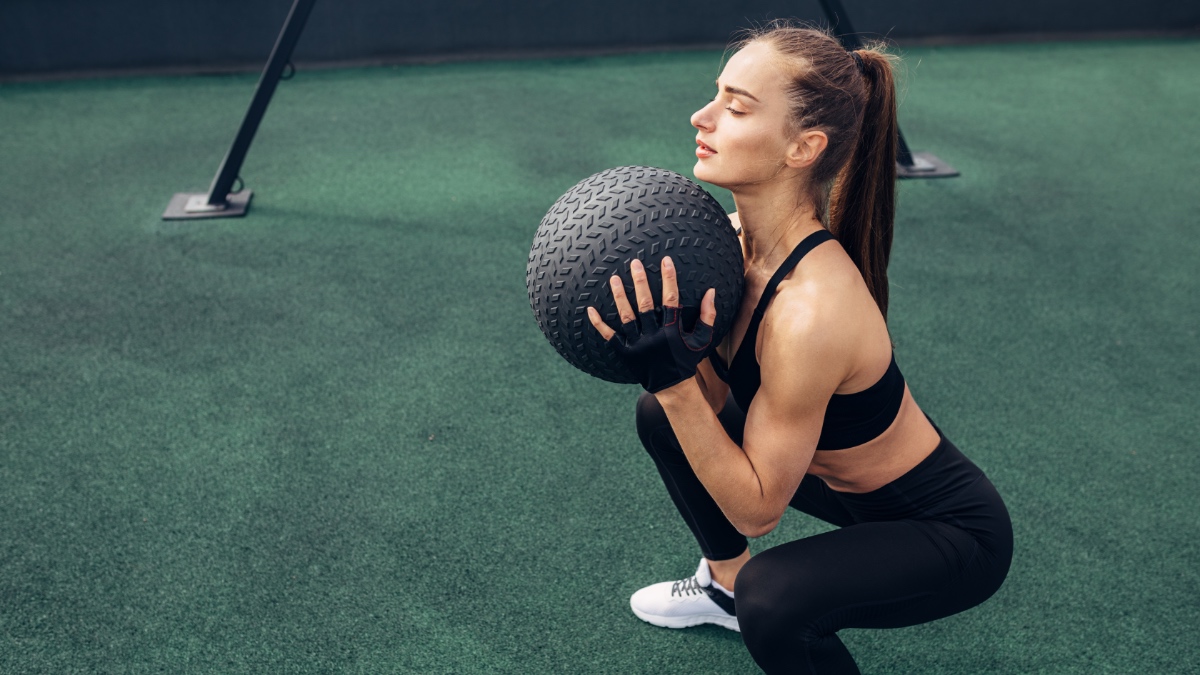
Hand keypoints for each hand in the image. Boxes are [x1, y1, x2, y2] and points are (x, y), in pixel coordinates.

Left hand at [587, 256, 716, 392]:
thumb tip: (711, 292)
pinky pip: (609, 336)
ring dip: (620, 297)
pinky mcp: (625, 353)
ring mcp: (637, 345)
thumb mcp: (701, 340)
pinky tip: (590, 309)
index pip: (671, 300)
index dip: (669, 279)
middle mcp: (653, 337)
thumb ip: (708, 315)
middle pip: (645, 305)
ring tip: (614, 278)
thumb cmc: (687, 360)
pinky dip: (599, 323)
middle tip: (635, 263)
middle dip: (641, 282)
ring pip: (626, 317)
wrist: (672, 387)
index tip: (666, 261)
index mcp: (672, 331)